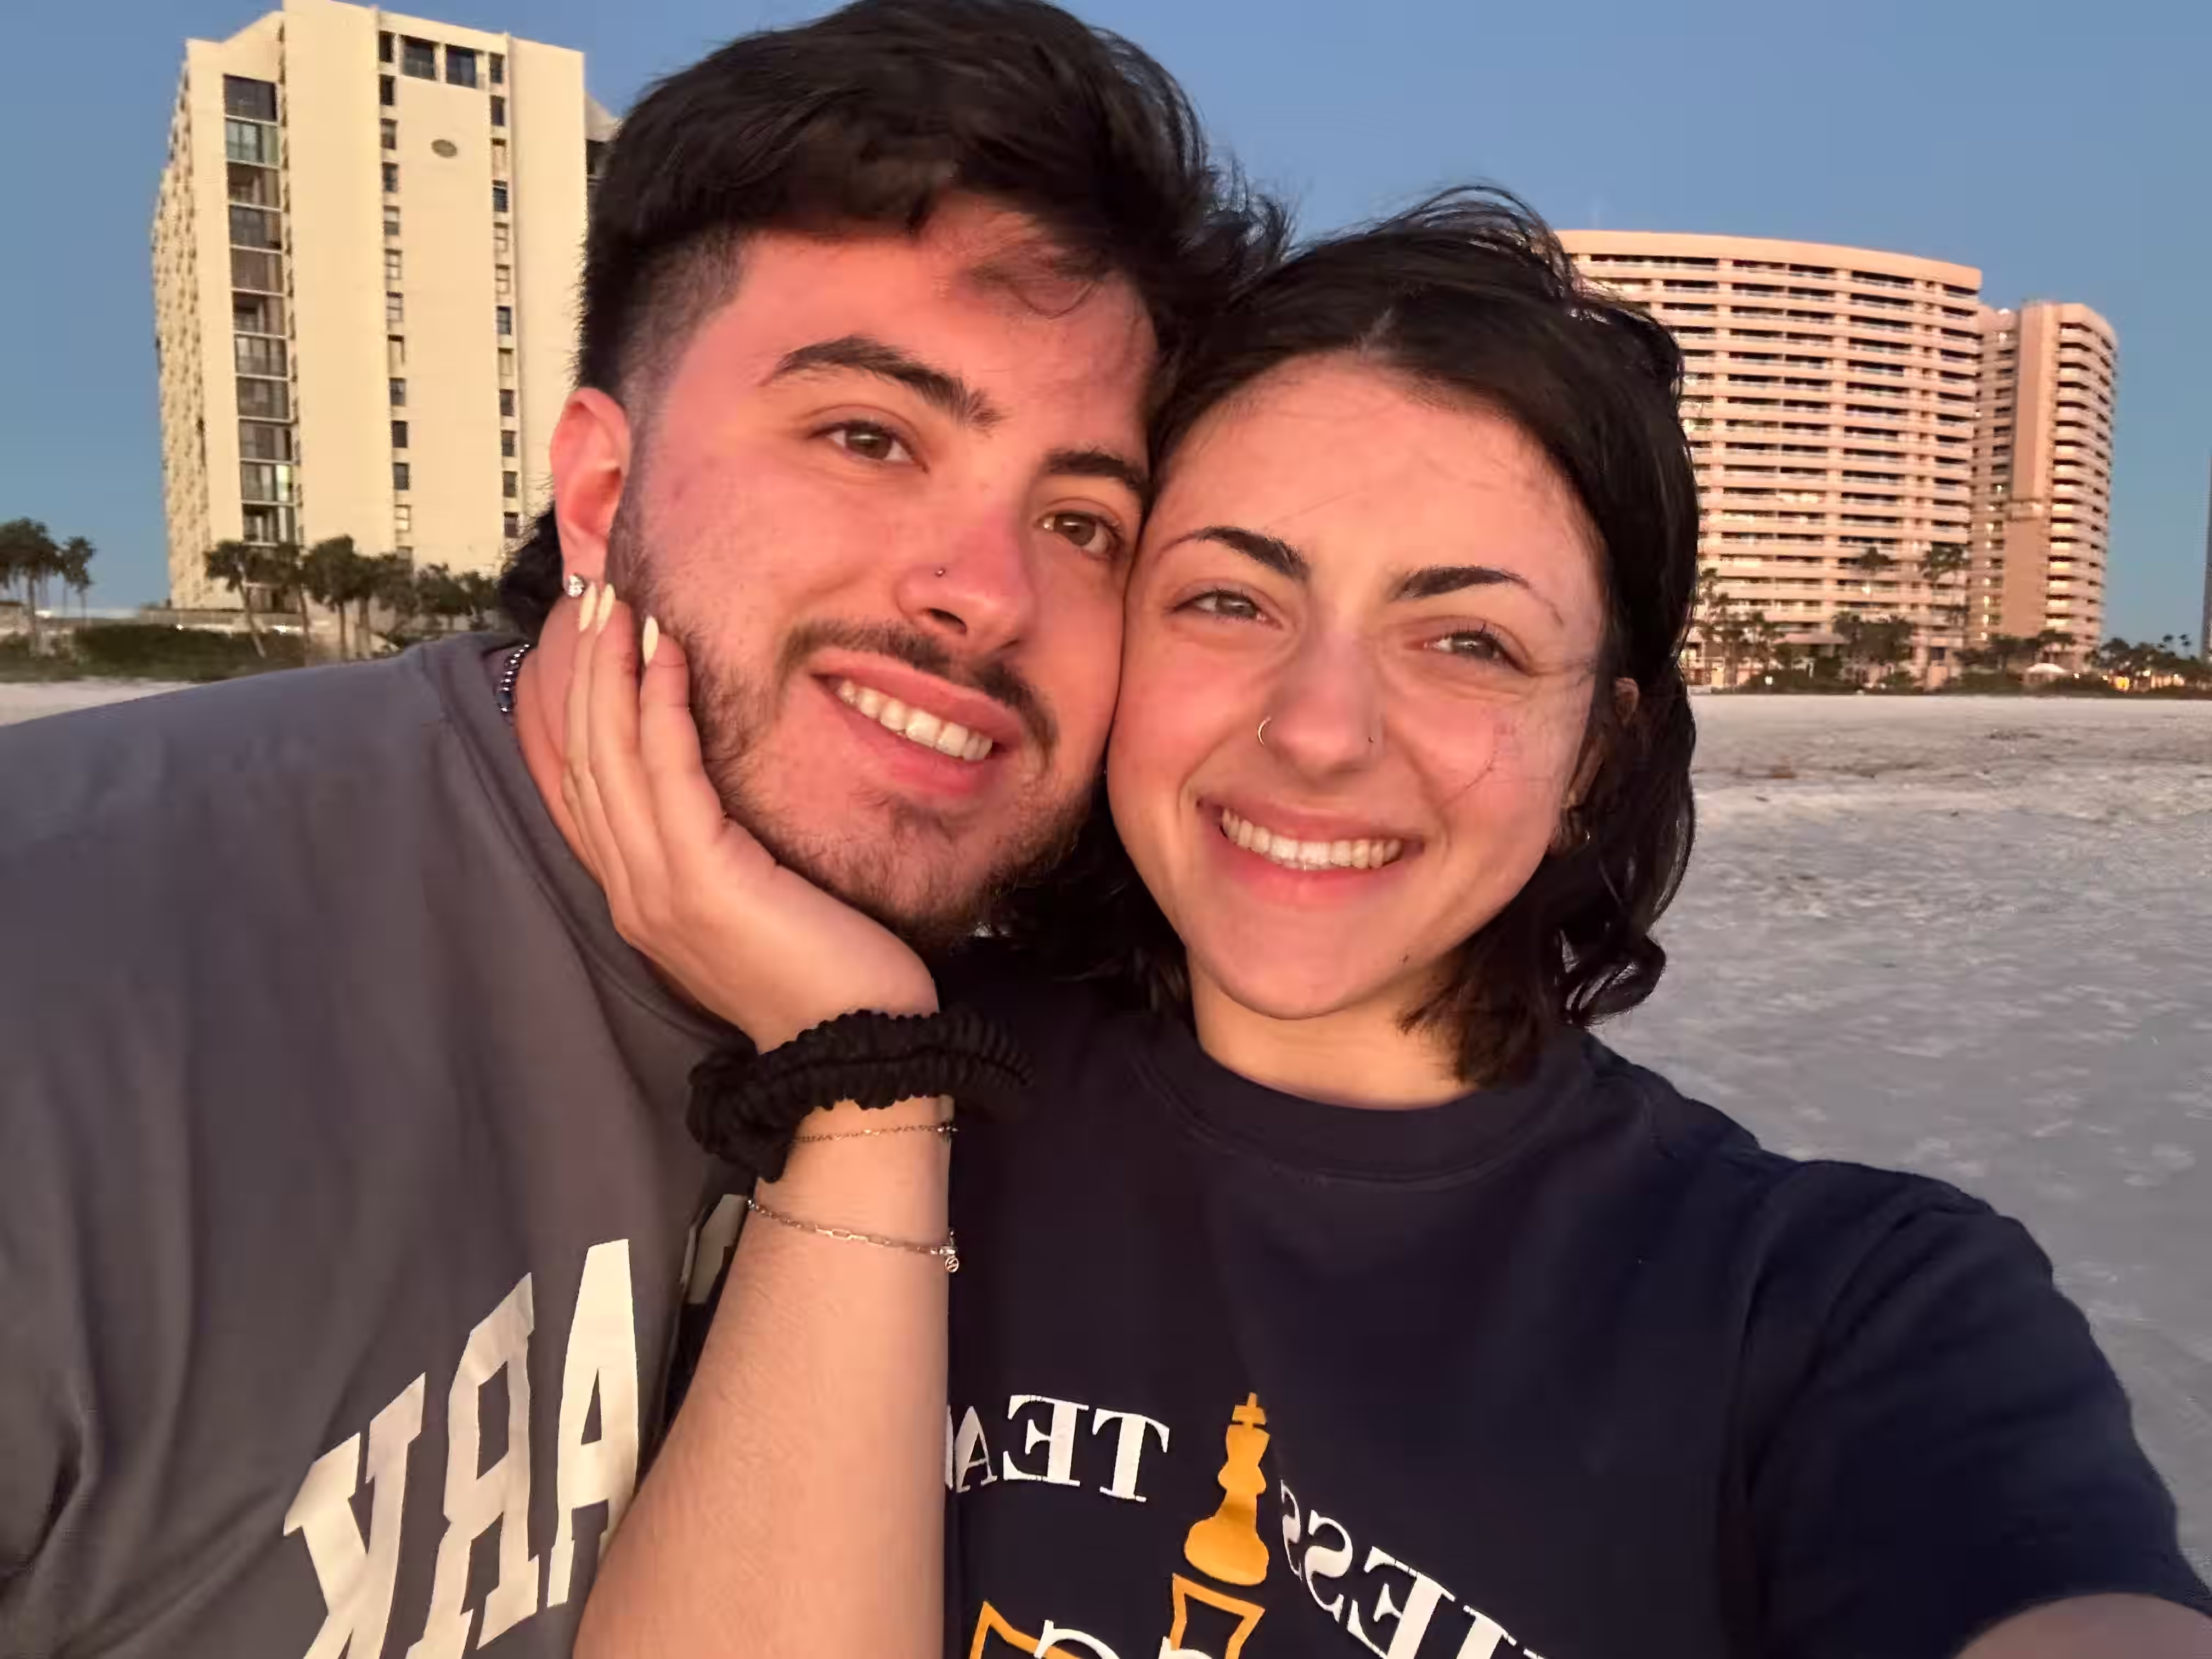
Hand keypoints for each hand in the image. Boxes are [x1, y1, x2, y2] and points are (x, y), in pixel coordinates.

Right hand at [561, 586, 937, 1049]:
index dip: (586, 704)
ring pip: (613, 756)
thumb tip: (728, 792)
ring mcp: (657, 888)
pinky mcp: (700, 878)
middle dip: (588, 670)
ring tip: (624, 604)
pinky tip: (670, 655)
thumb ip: (725, 851)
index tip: (598, 637)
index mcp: (642, 896)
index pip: (592, 783)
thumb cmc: (828, 978)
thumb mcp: (761, 901)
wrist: (858, 1051)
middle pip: (587, 757)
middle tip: (598, 595)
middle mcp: (633, 891)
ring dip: (614, 670)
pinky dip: (661, 708)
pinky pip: (667, 773)